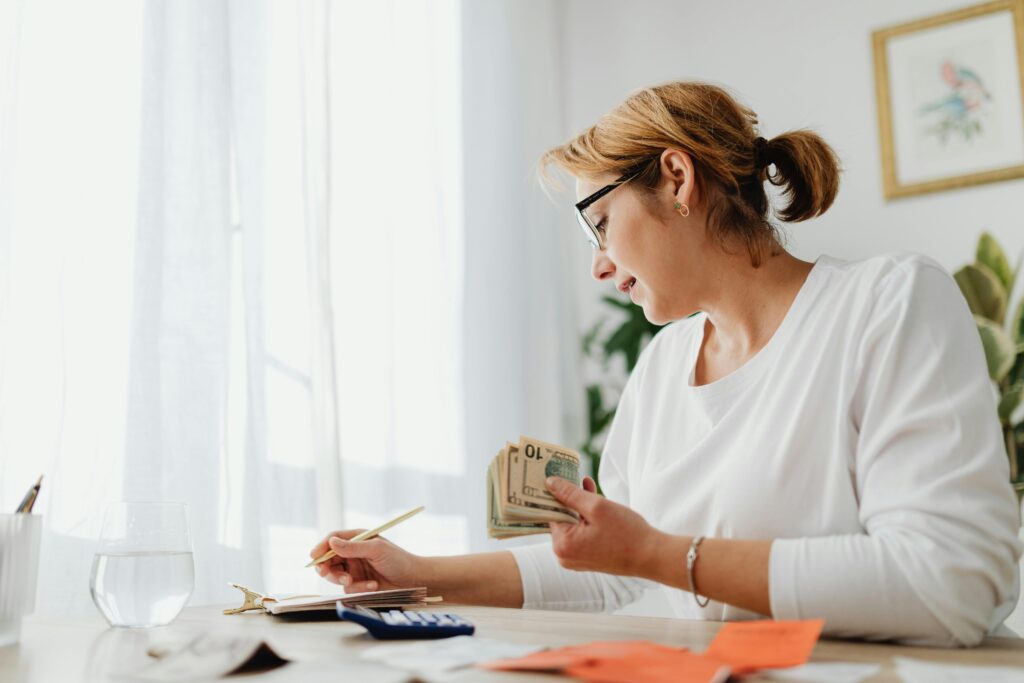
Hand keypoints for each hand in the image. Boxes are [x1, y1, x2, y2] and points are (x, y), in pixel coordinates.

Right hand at [308, 530, 422, 592]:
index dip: (321, 547)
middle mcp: (353, 552)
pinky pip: (348, 587)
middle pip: (329, 558)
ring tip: (352, 581)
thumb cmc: (398, 560)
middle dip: (326, 567)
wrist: (413, 580)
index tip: (314, 556)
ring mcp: (355, 568)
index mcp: (357, 538)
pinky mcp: (358, 583)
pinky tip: (372, 586)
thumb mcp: (376, 550)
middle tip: (326, 573)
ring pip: (335, 574)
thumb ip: (353, 547)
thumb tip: (332, 542)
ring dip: (340, 578)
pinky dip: (358, 587)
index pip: (333, 539)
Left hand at [546, 476, 661, 577]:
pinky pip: (581, 534)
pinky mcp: (587, 559)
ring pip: (572, 525)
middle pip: (561, 519)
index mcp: (562, 545)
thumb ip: (570, 494)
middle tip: (577, 478)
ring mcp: (575, 559)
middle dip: (571, 499)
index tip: (556, 476)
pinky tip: (597, 503)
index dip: (555, 493)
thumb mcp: (596, 506)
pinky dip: (587, 519)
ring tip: (591, 488)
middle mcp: (564, 556)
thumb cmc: (626, 533)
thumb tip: (549, 483)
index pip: (550, 512)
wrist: (651, 556)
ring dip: (581, 507)